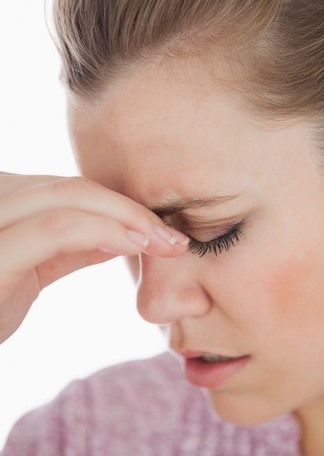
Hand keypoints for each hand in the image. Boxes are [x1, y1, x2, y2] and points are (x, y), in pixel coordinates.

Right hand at [0, 172, 187, 342]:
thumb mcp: (31, 268)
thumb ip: (70, 245)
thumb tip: (119, 233)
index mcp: (4, 198)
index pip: (70, 190)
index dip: (121, 205)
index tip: (164, 231)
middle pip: (74, 188)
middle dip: (132, 210)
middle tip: (176, 238)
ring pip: (68, 198)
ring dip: (126, 218)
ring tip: (164, 242)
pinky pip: (55, 228)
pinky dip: (101, 231)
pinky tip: (133, 246)